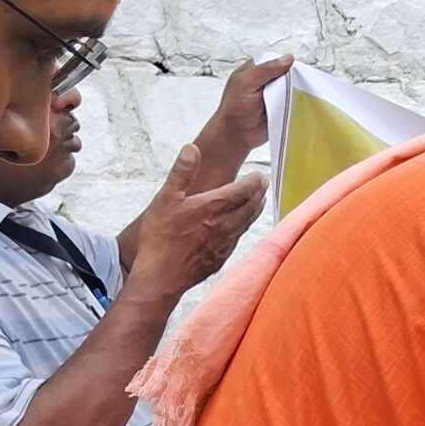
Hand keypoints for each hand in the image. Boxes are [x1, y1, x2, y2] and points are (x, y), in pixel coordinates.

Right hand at [129, 144, 265, 300]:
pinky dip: (244, 227)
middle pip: (250, 206)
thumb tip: (192, 149)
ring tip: (259, 201)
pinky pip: (238, 238)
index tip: (260, 174)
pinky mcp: (221, 257)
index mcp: (212, 207)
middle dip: (259, 193)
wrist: (162, 276)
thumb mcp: (165, 198)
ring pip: (247, 223)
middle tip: (264, 184)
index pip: (242, 191)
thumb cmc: (160, 237)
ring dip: (255, 210)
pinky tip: (241, 227)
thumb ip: (181, 173)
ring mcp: (225, 243)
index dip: (254, 181)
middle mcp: (225, 225)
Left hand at [193, 54, 292, 181]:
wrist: (237, 135)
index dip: (284, 64)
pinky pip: (294, 103)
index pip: (274, 61)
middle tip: (294, 85)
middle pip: (286, 75)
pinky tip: (299, 105)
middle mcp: (265, 82)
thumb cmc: (235, 109)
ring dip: (296, 92)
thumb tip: (287, 59)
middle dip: (292, 79)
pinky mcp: (281, 109)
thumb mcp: (246, 82)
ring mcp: (274, 96)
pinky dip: (297, 104)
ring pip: (292, 89)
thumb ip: (265, 70)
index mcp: (254, 70)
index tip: (292, 70)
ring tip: (296, 96)